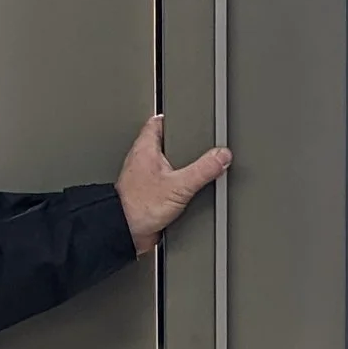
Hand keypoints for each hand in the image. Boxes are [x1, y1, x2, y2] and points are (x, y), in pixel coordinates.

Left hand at [116, 114, 230, 254]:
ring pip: (162, 163)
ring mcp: (142, 178)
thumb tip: (221, 156)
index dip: (170, 117)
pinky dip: (173, 184)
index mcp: (145, 149)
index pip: (156, 123)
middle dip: (178, 142)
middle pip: (161, 142)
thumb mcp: (180, 185)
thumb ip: (203, 169)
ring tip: (192, 165)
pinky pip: (162, 183)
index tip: (183, 115)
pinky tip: (183, 190)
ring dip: (176, 165)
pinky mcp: (146, 195)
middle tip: (193, 140)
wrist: (125, 233)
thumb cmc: (138, 207)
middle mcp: (141, 161)